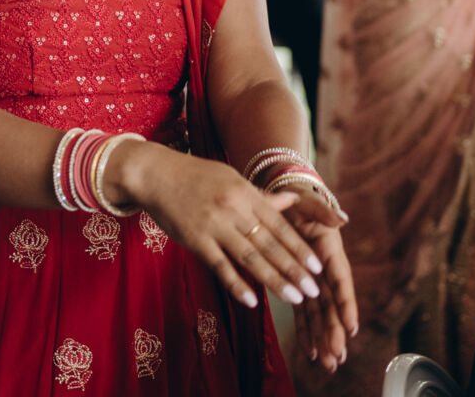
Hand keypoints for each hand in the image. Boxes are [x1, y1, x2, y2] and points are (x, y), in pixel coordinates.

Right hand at [114, 143, 326, 312]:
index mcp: (246, 193)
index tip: (318, 268)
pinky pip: (219, 266)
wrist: (156, 174)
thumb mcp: (232, 179)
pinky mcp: (195, 239)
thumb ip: (262, 196)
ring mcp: (214, 224)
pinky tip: (251, 301)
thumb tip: (293, 200)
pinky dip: (236, 284)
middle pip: (270, 244)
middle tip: (314, 291)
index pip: (280, 226)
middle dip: (295, 269)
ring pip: (250, 257)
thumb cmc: (196, 176)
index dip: (300, 248)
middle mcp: (234, 209)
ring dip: (275, 280)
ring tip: (294, 298)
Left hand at [277, 184, 357, 372]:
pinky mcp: (298, 283)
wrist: (281, 198)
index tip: (351, 326)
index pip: (340, 279)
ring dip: (323, 337)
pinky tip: (310, 350)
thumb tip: (342, 219)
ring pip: (319, 312)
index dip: (346, 303)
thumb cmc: (297, 199)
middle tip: (337, 356)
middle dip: (334, 331)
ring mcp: (311, 278)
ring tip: (327, 362)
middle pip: (331, 304)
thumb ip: (323, 211)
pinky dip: (306, 329)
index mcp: (329, 249)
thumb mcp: (307, 201)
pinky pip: (303, 310)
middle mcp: (323, 268)